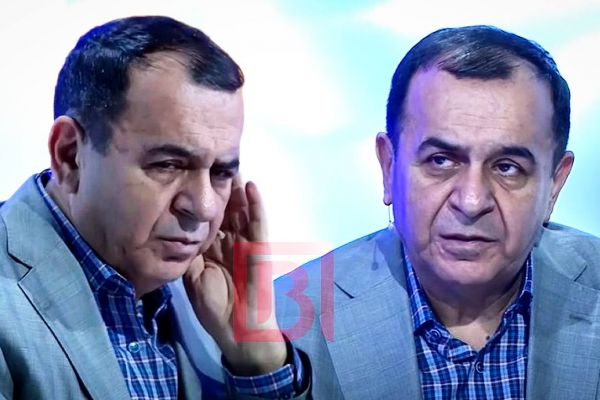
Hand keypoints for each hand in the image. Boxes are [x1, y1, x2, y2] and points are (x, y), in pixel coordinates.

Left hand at [183, 177, 286, 375]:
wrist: (238, 328)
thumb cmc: (215, 307)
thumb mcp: (193, 277)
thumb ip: (187, 254)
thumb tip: (172, 231)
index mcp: (214, 248)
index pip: (209, 218)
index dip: (204, 198)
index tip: (194, 175)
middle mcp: (230, 241)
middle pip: (226, 208)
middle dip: (221, 187)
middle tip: (214, 160)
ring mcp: (246, 243)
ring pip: (242, 210)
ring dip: (238, 188)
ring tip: (231, 164)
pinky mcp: (259, 248)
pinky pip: (258, 223)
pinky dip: (256, 205)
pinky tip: (251, 186)